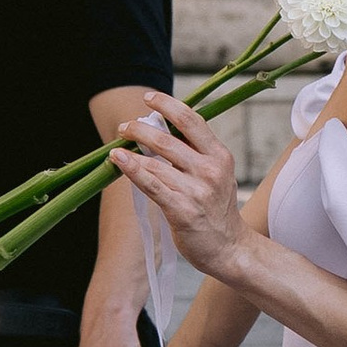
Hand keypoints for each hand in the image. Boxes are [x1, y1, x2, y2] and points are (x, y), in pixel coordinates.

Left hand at [111, 98, 243, 275]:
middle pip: (168, 139)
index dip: (168, 105)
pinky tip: (118, 160)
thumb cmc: (217, 210)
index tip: (148, 97)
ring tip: (116, 147)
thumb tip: (160, 130)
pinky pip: (151, 185)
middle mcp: (210, 170)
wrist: (230, 248)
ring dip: (131, 150)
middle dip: (140, 129)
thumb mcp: (217, 174)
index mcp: (220, 156)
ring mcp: (197, 191)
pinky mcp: (182, 210)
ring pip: (155, 162)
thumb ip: (195, 153)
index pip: (192, 121)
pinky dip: (132, 169)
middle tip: (124, 128)